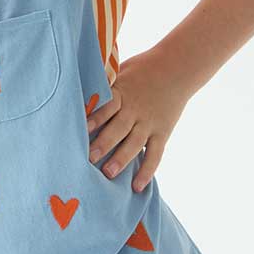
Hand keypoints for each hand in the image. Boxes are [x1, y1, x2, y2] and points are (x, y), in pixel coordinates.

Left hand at [85, 48, 191, 191]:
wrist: (177, 67)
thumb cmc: (141, 69)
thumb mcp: (120, 71)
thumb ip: (102, 85)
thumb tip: (75, 91)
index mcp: (122, 92)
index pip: (107, 106)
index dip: (94, 118)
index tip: (80, 129)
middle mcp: (135, 109)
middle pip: (118, 128)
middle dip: (103, 143)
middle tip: (88, 158)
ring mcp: (149, 123)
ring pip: (135, 144)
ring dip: (122, 159)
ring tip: (108, 174)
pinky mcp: (162, 133)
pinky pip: (155, 154)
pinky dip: (147, 171)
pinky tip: (137, 186)